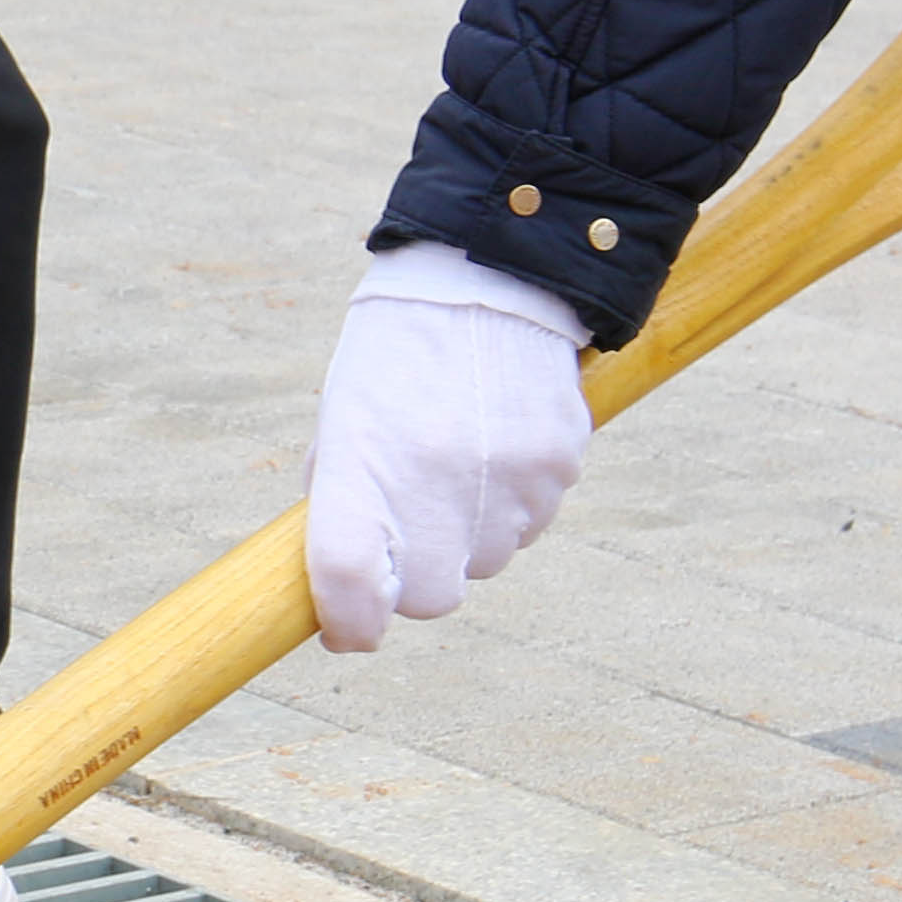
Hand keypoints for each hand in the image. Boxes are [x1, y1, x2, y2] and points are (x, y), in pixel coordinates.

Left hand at [305, 252, 591, 651]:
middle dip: (416, 575)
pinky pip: (531, 520)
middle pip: (429, 596)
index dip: (349, 623)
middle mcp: (436, 480)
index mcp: (365, 461)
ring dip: (468, 532)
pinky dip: (512, 500)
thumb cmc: (396, 349)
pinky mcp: (557, 468)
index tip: (347, 629)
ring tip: (460, 454)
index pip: (351, 580)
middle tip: (411, 518)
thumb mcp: (346, 416)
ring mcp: (505, 479)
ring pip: (486, 561)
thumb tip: (352, 580)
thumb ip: (344, 499)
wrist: (487, 273)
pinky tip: (499, 440)